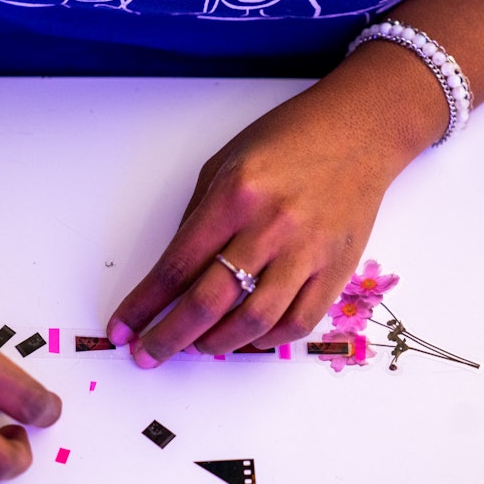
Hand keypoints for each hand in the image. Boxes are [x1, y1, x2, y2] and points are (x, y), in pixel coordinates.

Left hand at [107, 85, 406, 366]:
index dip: (144, 305)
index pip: (177, 266)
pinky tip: (246, 339)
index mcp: (234, 196)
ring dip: (216, 345)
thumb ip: (198, 219)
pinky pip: (299, 322)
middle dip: (170, 337)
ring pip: (254, 322)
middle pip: (209, 302)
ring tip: (196, 347)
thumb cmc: (288, 141)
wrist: (360, 130)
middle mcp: (270, 226)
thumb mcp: (225, 164)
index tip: (124, 328)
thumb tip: (174, 276)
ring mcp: (307, 251)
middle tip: (149, 353)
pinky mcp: (338, 268)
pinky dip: (267, 341)